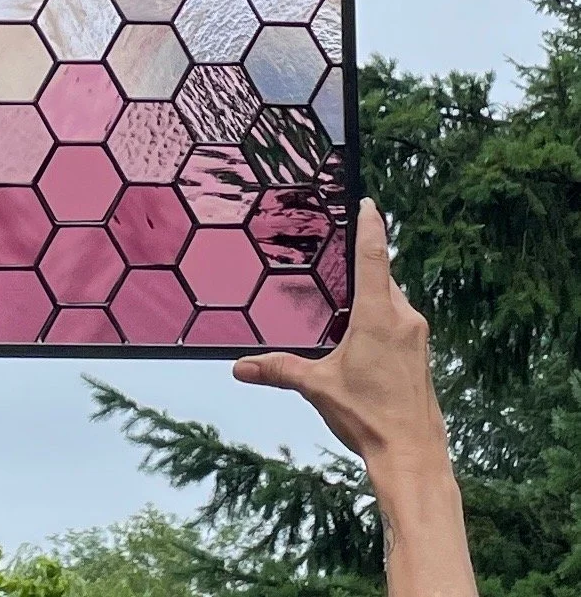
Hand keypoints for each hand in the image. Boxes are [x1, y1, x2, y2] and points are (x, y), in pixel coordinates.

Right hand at [233, 198, 448, 477]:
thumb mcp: (317, 387)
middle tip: (337, 251)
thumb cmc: (368, 418)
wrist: (413, 456)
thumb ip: (278, 370)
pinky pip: (399, 320)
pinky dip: (380, 314)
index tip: (367, 202)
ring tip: (343, 295)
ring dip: (371, 293)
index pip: (375, 256)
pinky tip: (360, 332)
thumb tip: (240, 367)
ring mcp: (416, 337)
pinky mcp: (420, 355)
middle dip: (362, 264)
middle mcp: (403, 319)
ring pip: (392, 299)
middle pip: (383, 276)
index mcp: (378, 316)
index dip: (370, 225)